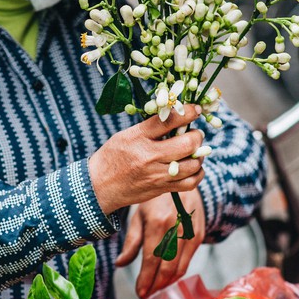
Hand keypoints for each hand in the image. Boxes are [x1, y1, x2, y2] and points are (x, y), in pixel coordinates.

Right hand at [88, 106, 204, 215]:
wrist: (99, 186)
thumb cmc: (112, 157)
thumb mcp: (126, 135)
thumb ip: (150, 127)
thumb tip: (176, 117)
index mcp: (139, 137)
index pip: (168, 121)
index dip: (188, 112)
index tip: (196, 109)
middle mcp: (149, 156)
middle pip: (187, 144)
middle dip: (197, 136)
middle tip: (194, 134)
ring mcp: (157, 175)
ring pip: (193, 164)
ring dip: (199, 155)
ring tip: (194, 151)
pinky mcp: (162, 189)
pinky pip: (190, 183)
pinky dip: (197, 173)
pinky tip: (193, 167)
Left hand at [115, 188, 205, 298]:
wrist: (181, 180)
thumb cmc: (155, 199)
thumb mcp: (138, 216)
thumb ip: (132, 242)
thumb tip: (120, 264)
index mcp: (158, 223)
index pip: (152, 260)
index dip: (146, 280)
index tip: (139, 293)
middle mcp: (176, 229)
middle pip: (167, 267)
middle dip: (156, 285)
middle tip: (146, 295)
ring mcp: (190, 232)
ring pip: (180, 267)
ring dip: (167, 282)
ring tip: (154, 289)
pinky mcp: (199, 234)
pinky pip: (188, 260)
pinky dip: (177, 272)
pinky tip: (167, 277)